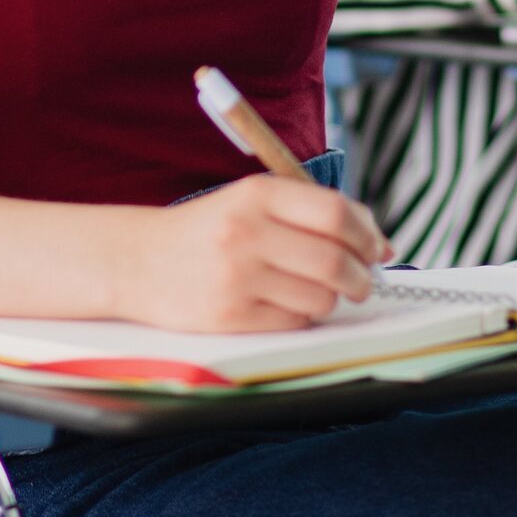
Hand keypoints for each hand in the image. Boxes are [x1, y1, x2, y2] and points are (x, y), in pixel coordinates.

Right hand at [123, 177, 392, 333]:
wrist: (137, 261)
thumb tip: (379, 242)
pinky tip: (282, 303)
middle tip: (363, 281)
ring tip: (310, 290)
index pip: (334, 213)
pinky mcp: (230, 315)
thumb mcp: (249, 202)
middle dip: (362, 276)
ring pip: (321, 297)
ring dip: (329, 298)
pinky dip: (300, 316)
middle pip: (335, 260)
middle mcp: (245, 232)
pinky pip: (294, 321)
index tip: (377, 247)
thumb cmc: (207, 232)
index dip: (367, 234)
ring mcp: (236, 276)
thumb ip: (309, 213)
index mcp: (254, 194)